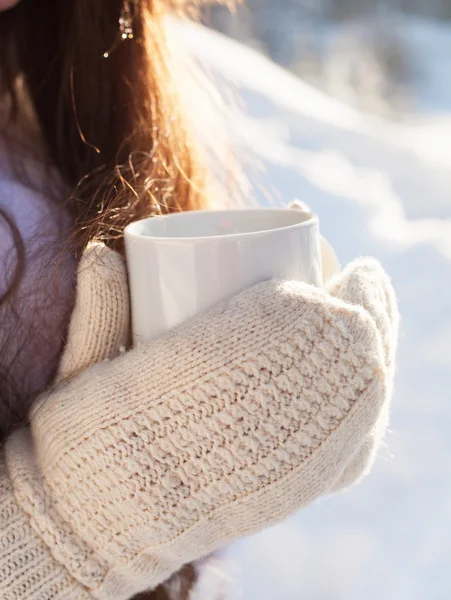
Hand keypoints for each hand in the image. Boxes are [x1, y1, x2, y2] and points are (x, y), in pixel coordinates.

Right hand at [5, 243, 397, 599]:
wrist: (102, 516)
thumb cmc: (91, 434)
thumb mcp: (86, 367)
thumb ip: (98, 305)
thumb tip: (97, 251)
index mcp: (213, 369)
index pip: (301, 316)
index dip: (336, 286)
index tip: (339, 258)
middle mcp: (266, 415)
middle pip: (348, 348)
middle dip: (368, 306)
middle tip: (361, 281)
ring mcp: (292, 462)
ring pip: (364, 392)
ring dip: (378, 347)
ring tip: (372, 320)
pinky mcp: (298, 493)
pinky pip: (358, 447)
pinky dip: (372, 406)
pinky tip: (374, 381)